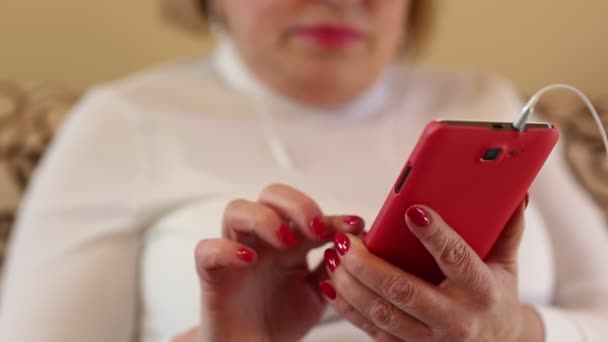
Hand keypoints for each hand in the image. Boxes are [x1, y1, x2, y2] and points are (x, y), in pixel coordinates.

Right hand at [174, 183, 364, 341]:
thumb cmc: (281, 319)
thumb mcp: (319, 293)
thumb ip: (335, 267)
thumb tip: (360, 240)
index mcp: (290, 241)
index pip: (308, 213)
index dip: (332, 216)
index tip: (355, 225)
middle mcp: (262, 240)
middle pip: (271, 194)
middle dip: (296, 204)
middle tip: (316, 228)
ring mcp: (235, 252)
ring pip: (236, 209)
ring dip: (264, 218)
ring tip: (286, 241)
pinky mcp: (211, 274)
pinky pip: (206, 249)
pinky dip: (225, 249)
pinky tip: (248, 261)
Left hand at [321, 200, 543, 340]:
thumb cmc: (496, 296)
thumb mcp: (507, 263)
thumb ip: (507, 226)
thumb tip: (514, 190)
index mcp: (482, 290)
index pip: (456, 259)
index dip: (434, 235)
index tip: (412, 210)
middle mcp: (456, 319)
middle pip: (404, 290)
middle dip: (368, 264)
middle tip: (346, 240)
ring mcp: (430, 338)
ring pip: (381, 313)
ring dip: (350, 284)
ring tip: (333, 256)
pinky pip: (372, 330)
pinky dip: (347, 308)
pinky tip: (330, 284)